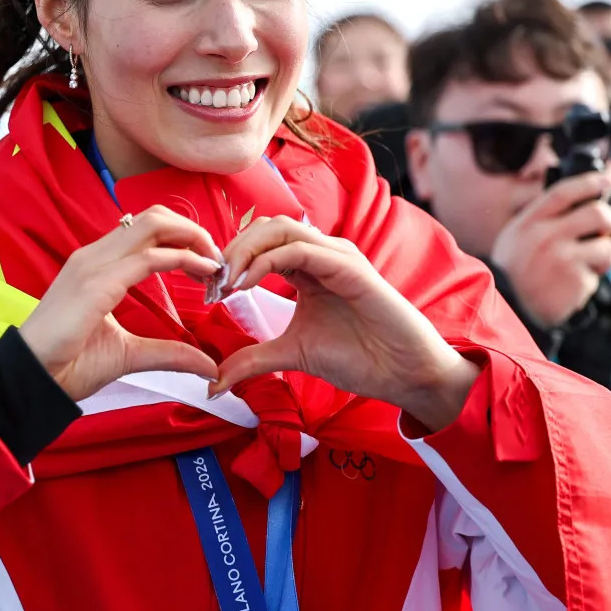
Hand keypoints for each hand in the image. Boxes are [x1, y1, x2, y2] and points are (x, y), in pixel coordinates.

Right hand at [19, 205, 221, 401]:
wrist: (33, 378)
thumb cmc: (68, 364)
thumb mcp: (129, 354)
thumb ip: (167, 354)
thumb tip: (207, 365)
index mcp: (96, 265)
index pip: (146, 231)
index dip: (183, 241)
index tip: (208, 269)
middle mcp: (94, 255)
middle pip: (154, 217)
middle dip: (193, 231)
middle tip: (216, 261)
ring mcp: (94, 264)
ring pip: (154, 225)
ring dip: (193, 239)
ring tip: (215, 265)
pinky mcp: (97, 282)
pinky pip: (149, 258)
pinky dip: (184, 260)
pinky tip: (205, 273)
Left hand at [212, 216, 477, 431]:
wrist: (404, 373)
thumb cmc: (359, 357)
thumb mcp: (292, 354)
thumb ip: (253, 359)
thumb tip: (214, 382)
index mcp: (306, 267)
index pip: (258, 244)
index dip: (228, 262)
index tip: (207, 293)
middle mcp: (320, 253)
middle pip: (263, 228)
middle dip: (230, 250)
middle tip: (210, 284)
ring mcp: (335, 255)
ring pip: (278, 229)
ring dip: (243, 251)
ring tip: (224, 282)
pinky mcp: (348, 266)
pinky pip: (298, 249)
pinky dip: (265, 261)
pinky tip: (245, 284)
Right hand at [491, 171, 610, 328]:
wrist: (506, 311)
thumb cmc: (513, 273)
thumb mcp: (515, 239)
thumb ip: (540, 220)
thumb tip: (579, 199)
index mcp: (528, 223)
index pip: (563, 192)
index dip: (588, 182)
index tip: (605, 180)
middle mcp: (545, 237)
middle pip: (597, 213)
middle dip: (609, 221)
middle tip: (604, 231)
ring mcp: (562, 259)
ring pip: (606, 247)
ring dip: (602, 258)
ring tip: (584, 267)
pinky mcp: (575, 282)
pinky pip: (597, 276)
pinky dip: (588, 283)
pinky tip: (569, 288)